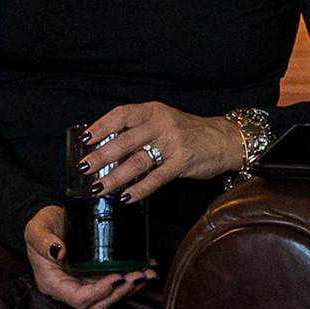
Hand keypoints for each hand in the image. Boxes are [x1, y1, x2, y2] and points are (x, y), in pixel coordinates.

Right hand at [23, 207, 155, 308]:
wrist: (53, 218)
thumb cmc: (42, 225)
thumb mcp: (37, 229)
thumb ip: (43, 241)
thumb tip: (58, 251)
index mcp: (53, 282)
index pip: (77, 298)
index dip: (98, 293)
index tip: (115, 277)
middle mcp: (70, 286)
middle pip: (97, 302)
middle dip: (120, 291)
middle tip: (138, 275)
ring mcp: (85, 281)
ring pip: (109, 295)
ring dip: (131, 287)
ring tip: (147, 273)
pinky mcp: (97, 273)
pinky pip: (116, 281)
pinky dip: (133, 277)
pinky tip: (147, 267)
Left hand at [78, 101, 246, 202]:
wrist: (225, 139)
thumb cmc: (188, 132)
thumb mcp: (163, 122)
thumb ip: (138, 132)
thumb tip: (103, 149)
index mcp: (154, 111)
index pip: (122, 115)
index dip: (102, 126)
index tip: (85, 139)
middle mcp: (163, 124)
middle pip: (125, 141)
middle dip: (100, 157)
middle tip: (84, 169)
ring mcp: (173, 143)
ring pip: (137, 162)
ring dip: (114, 177)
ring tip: (98, 188)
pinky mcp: (183, 162)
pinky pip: (157, 178)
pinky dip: (140, 189)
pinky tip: (126, 197)